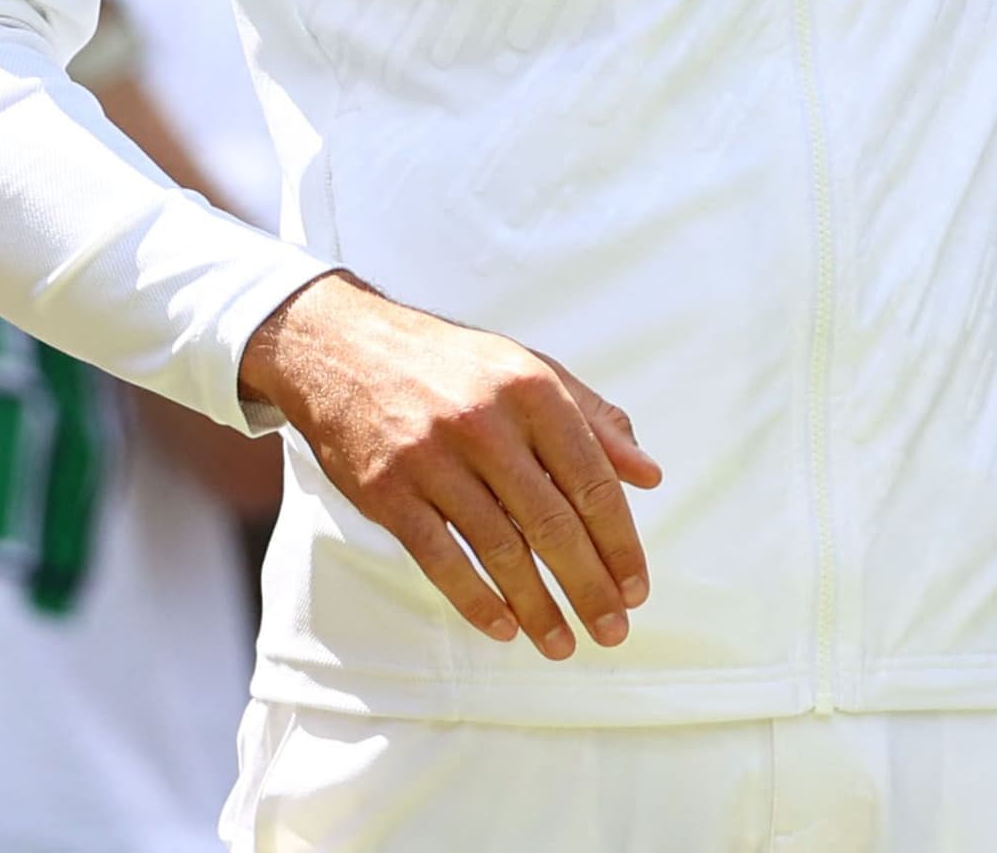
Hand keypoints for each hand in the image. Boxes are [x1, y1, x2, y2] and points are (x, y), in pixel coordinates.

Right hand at [238, 273, 663, 660]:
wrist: (346, 351)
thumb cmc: (456, 367)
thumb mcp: (532, 372)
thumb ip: (595, 422)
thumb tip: (650, 475)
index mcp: (534, 390)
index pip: (592, 480)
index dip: (620, 541)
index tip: (638, 587)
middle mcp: (487, 424)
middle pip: (551, 523)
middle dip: (589, 585)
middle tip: (614, 631)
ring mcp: (433, 459)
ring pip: (498, 549)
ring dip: (537, 606)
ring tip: (563, 644)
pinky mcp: (387, 491)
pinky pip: (439, 558)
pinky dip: (475, 599)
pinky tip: (504, 628)